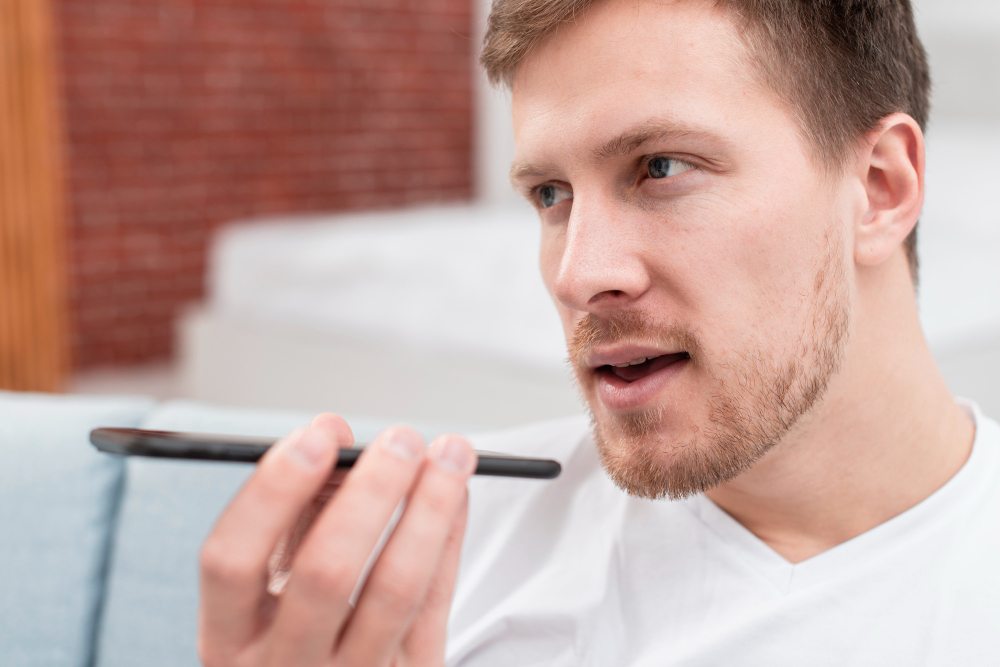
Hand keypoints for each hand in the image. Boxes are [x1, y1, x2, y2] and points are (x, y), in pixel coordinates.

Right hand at [198, 413, 476, 665]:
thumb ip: (296, 517)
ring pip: (395, 590)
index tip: (317, 436)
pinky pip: (435, 605)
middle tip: (400, 440)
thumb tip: (333, 436)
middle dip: (369, 494)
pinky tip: (454, 495)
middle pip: (325, 575)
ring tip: (448, 456)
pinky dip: (449, 539)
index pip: (232, 561)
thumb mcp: (270, 593)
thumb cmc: (293, 640)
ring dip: (428, 509)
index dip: (273, 492)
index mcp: (229, 640)